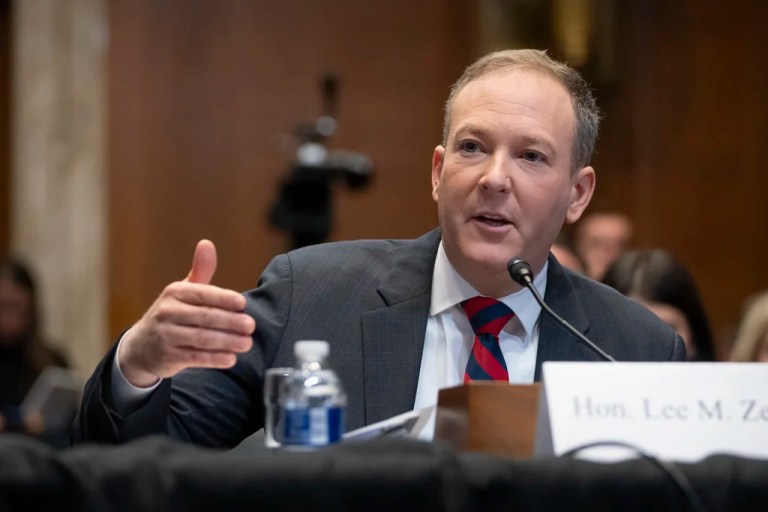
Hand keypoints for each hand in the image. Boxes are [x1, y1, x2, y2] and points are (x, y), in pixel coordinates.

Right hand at [118, 240, 255, 386]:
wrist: (140, 346)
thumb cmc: (172, 313)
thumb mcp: (183, 290)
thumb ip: (201, 271)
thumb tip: (207, 243)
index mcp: (175, 292)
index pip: (202, 294)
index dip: (223, 298)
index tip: (243, 303)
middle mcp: (167, 312)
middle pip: (204, 317)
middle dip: (230, 322)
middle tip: (251, 325)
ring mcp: (166, 336)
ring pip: (201, 338)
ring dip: (227, 341)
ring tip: (246, 343)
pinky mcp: (168, 356)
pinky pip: (195, 357)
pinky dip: (214, 359)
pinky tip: (231, 359)